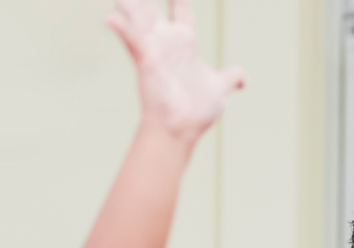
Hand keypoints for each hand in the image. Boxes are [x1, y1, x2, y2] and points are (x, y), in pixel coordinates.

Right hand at [107, 0, 244, 143]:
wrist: (183, 129)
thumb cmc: (198, 111)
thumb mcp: (220, 89)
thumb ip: (231, 77)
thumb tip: (243, 79)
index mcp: (185, 43)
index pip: (182, 10)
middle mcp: (168, 42)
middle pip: (152, 9)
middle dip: (144, 1)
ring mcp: (155, 50)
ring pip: (139, 16)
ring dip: (131, 6)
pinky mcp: (146, 60)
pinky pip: (132, 39)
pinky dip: (121, 28)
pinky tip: (110, 18)